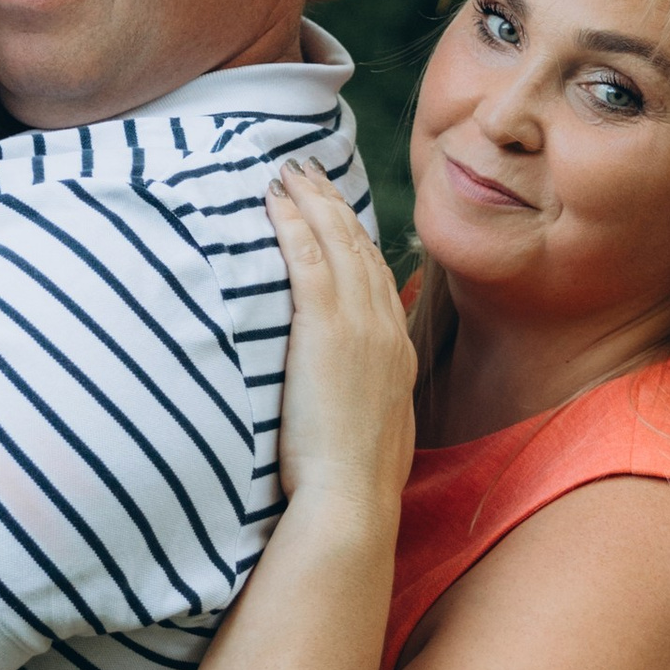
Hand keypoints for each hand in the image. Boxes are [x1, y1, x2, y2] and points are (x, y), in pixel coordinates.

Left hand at [266, 159, 417, 521]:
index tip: (334, 209)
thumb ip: (358, 393)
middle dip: (333, 204)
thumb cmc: (349, 480)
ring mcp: (361, 326)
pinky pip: (308, 261)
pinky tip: (273, 201)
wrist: (352, 498)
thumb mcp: (369, 426)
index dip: (355, 235)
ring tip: (288, 172)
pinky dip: (291, 225)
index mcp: (397, 349)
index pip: (377, 274)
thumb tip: (338, 390)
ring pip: (337, 243)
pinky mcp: (328, 330)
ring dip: (311, 201)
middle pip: (360, 247)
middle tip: (308, 170)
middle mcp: (386, 327)